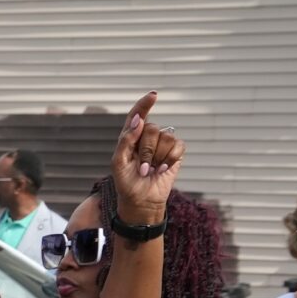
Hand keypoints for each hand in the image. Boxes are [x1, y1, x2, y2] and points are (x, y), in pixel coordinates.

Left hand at [110, 92, 184, 226]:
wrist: (142, 201)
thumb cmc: (126, 182)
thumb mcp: (118, 163)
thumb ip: (125, 140)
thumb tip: (137, 120)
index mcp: (130, 137)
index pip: (137, 116)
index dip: (144, 105)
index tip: (153, 96)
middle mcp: (147, 137)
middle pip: (153, 129)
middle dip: (147, 151)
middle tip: (143, 168)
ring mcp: (162, 144)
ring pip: (166, 138)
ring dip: (158, 158)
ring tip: (151, 170)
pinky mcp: (175, 152)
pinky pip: (178, 146)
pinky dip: (170, 159)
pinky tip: (163, 169)